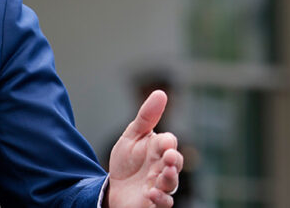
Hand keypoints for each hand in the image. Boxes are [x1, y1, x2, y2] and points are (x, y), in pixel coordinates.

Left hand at [106, 90, 183, 207]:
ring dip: (170, 179)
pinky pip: (163, 203)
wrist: (114, 187)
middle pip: (175, 163)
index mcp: (160, 149)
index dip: (168, 143)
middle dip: (174, 161)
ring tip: (164, 174)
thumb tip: (161, 92)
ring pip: (172, 184)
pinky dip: (160, 198)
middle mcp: (163, 167)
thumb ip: (147, 117)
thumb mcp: (133, 136)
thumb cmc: (128, 160)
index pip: (169, 143)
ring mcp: (159, 186)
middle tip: (169, 158)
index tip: (165, 142)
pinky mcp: (153, 202)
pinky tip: (151, 193)